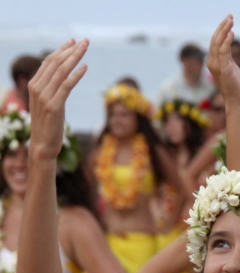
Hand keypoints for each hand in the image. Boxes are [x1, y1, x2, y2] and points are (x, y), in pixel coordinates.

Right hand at [27, 39, 87, 162]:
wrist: (43, 145)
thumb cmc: (48, 126)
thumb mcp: (47, 104)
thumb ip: (51, 91)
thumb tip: (61, 81)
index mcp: (34, 85)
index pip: (48, 62)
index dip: (61, 51)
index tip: (73, 42)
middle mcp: (37, 88)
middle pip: (56, 63)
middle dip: (71, 50)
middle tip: (85, 41)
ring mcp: (45, 96)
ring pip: (61, 71)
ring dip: (75, 58)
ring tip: (86, 48)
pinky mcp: (54, 106)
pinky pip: (66, 86)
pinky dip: (75, 75)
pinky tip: (85, 67)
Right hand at [207, 16, 239, 104]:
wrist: (236, 99)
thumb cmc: (234, 84)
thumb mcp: (230, 66)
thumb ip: (227, 54)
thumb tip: (228, 40)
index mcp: (212, 61)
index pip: (215, 41)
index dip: (220, 29)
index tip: (228, 20)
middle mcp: (212, 62)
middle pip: (215, 39)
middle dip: (222, 26)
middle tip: (230, 16)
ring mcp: (216, 65)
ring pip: (218, 43)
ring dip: (225, 30)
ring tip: (231, 21)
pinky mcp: (223, 69)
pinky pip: (223, 51)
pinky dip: (227, 41)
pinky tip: (232, 33)